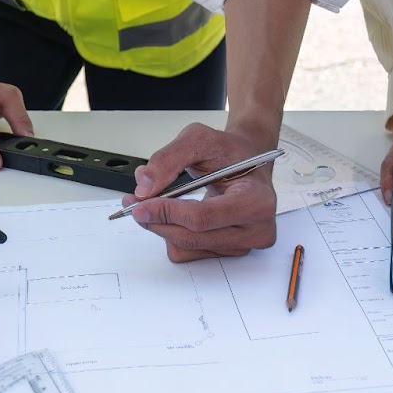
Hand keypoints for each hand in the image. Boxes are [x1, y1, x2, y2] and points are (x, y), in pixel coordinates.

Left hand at [124, 123, 277, 262]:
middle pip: (191, 237)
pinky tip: (174, 216)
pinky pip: (188, 253)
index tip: (141, 204)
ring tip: (156, 204)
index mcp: (256, 200)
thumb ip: (168, 159)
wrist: (248, 162)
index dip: (167, 212)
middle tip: (136, 203)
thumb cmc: (231, 152)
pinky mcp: (229, 253)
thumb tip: (145, 187)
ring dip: (163, 227)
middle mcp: (255, 229)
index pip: (203, 217)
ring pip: (186, 248)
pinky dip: (172, 234)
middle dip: (157, 220)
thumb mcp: (200, 139)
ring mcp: (243, 245)